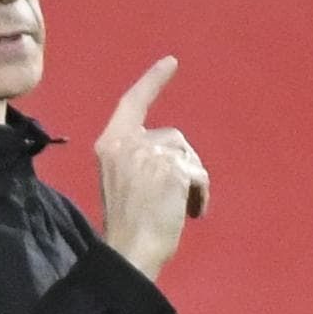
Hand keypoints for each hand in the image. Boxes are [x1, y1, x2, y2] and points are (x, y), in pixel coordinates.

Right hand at [97, 59, 210, 281]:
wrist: (130, 251)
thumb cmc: (126, 225)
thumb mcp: (122, 181)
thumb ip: (139, 159)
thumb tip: (173, 157)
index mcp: (110, 144)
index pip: (133, 103)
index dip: (153, 81)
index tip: (171, 62)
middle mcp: (128, 142)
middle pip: (174, 137)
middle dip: (183, 164)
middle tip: (177, 198)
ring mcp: (150, 154)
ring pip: (190, 155)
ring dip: (193, 181)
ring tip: (183, 208)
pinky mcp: (173, 169)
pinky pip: (200, 174)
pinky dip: (201, 194)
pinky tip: (193, 213)